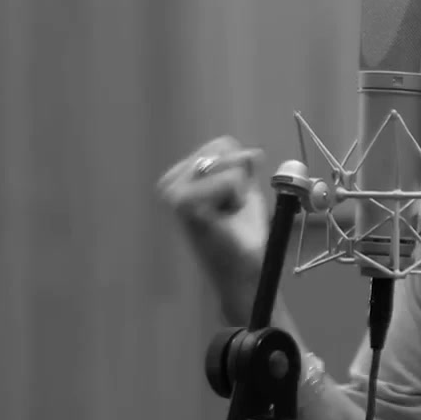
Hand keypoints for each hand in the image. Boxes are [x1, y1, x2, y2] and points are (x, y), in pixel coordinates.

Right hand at [157, 136, 268, 324]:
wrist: (243, 274)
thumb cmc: (243, 238)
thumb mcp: (246, 192)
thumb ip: (244, 167)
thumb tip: (251, 153)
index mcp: (179, 178)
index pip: (222, 145)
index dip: (240, 170)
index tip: (233, 202)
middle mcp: (169, 182)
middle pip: (224, 149)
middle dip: (239, 179)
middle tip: (231, 211)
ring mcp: (173, 192)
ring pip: (230, 165)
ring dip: (240, 191)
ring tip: (228, 217)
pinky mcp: (182, 203)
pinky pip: (231, 179)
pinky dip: (238, 197)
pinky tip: (225, 220)